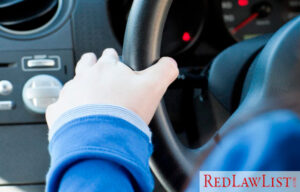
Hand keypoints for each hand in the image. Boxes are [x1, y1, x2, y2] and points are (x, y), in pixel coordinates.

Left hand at [46, 48, 178, 128]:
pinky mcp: (59, 112)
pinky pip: (60, 107)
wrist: (100, 138)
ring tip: (90, 99)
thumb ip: (163, 71)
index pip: (110, 55)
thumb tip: (170, 63)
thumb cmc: (125, 112)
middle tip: (100, 75)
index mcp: (107, 69)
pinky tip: (74, 118)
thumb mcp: (153, 87)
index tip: (116, 63)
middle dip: (93, 65)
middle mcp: (84, 77)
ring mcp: (70, 94)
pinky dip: (66, 110)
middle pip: (87, 64)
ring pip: (73, 84)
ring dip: (81, 88)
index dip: (114, 58)